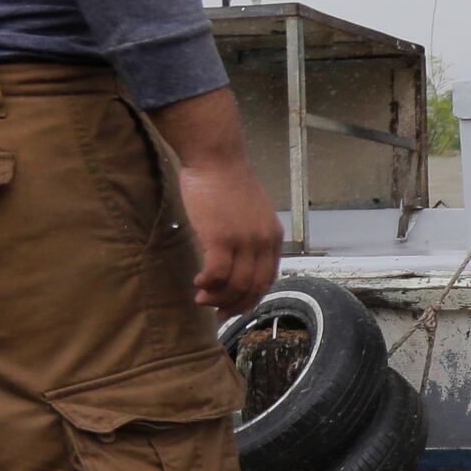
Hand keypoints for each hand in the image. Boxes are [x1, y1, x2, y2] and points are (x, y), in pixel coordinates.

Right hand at [178, 158, 280, 314]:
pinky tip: (198, 283)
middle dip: (233, 305)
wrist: (215, 158)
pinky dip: (207, 284)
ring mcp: (244, 240)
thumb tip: (236, 264)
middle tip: (215, 312)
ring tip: (202, 298)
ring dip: (217, 298)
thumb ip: (249, 237)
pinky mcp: (221, 237)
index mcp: (273, 237)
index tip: (234, 308)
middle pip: (252, 288)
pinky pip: (216, 274)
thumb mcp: (250, 214)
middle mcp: (263, 242)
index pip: (267, 280)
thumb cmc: (225, 183)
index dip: (250, 299)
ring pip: (234, 285)